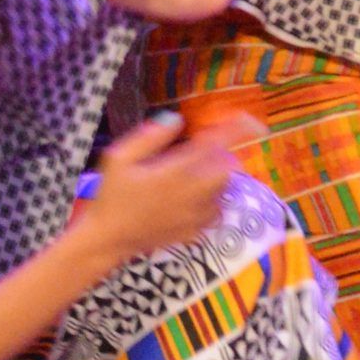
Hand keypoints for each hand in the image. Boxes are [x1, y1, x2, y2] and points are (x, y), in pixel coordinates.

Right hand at [77, 112, 244, 268]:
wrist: (108, 239)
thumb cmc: (111, 195)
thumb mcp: (119, 158)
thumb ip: (149, 137)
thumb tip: (177, 120)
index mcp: (174, 172)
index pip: (214, 146)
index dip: (236, 131)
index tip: (250, 121)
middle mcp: (191, 194)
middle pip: (228, 170)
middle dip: (222, 157)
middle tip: (204, 153)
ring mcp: (195, 216)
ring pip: (224, 192)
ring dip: (217, 179)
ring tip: (195, 175)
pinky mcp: (194, 232)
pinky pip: (215, 213)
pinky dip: (212, 202)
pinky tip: (192, 199)